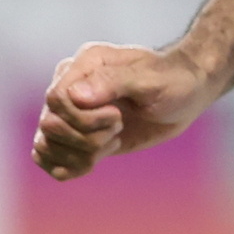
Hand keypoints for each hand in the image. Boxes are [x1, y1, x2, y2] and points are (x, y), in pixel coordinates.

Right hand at [31, 41, 220, 181]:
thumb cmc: (173, 80)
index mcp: (83, 65)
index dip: (83, 118)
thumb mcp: (150, 79)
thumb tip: (75, 96)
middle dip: (86, 137)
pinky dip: (68, 168)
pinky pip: (49, 159)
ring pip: (45, 144)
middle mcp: (70, 87)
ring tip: (111, 142)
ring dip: (80, 153)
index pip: (56, 99)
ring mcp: (71, 113)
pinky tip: (93, 162)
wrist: (187, 94)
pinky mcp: (78, 136)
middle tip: (118, 128)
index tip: (117, 117)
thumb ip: (113, 82)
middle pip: (50, 124)